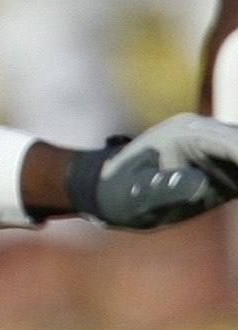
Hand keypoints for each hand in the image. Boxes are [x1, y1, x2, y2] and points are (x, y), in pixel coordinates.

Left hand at [72, 114, 237, 229]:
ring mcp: (215, 147)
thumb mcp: (137, 196)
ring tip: (237, 193)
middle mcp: (205, 133)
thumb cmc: (118, 193)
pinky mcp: (222, 165)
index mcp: (186, 134)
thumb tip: (199, 183)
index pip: (233, 144)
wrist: (106, 191)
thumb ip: (168, 189)